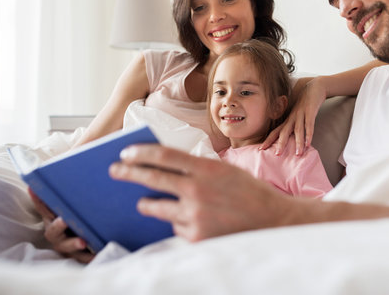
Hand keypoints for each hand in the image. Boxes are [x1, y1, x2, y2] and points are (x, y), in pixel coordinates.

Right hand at [29, 189, 93, 262]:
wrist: (92, 238)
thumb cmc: (81, 213)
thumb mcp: (77, 200)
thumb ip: (74, 185)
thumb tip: (73, 158)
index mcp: (53, 216)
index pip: (44, 206)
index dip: (38, 197)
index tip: (33, 187)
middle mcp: (56, 231)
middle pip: (53, 230)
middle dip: (58, 224)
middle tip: (64, 219)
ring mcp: (66, 245)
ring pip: (67, 246)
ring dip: (73, 243)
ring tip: (83, 241)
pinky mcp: (78, 255)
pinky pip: (83, 258)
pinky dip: (89, 256)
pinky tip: (96, 253)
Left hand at [109, 144, 303, 240]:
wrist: (274, 221)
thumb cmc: (250, 192)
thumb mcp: (225, 170)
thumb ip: (197, 168)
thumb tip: (165, 167)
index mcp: (207, 168)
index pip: (164, 155)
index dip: (141, 152)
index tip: (125, 152)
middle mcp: (198, 191)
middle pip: (153, 179)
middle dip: (129, 173)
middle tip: (115, 171)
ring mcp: (196, 216)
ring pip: (157, 208)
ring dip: (148, 203)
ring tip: (142, 201)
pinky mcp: (196, 237)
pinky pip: (176, 226)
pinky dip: (177, 221)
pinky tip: (189, 219)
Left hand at [260, 78, 326, 155]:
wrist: (314, 87)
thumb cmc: (304, 103)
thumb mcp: (296, 114)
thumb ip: (292, 125)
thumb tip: (288, 139)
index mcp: (288, 119)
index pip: (276, 131)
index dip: (268, 140)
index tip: (261, 149)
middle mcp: (292, 118)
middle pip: (284, 132)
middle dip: (280, 144)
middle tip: (277, 155)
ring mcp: (301, 114)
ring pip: (298, 130)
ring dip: (298, 142)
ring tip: (298, 154)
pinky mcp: (310, 112)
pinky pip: (309, 124)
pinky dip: (309, 134)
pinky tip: (309, 143)